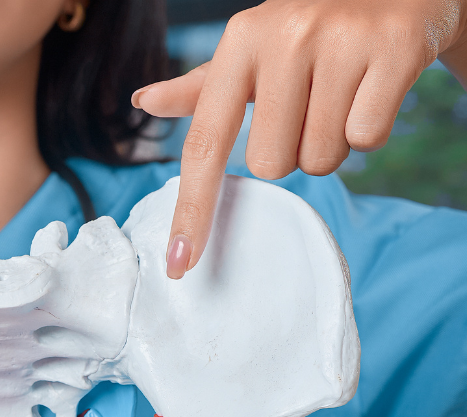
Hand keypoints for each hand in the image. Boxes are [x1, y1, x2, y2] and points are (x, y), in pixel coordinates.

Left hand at [132, 0, 466, 277]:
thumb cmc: (316, 28)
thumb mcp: (256, 49)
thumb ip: (203, 87)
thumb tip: (144, 102)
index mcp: (241, 41)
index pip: (204, 145)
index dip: (191, 211)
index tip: (177, 266)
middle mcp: (286, 35)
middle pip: (270, 166)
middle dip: (293, 149)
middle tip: (312, 103)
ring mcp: (342, 38)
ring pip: (320, 159)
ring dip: (333, 142)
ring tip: (344, 91)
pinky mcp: (395, 46)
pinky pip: (366, 139)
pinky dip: (371, 128)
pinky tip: (374, 87)